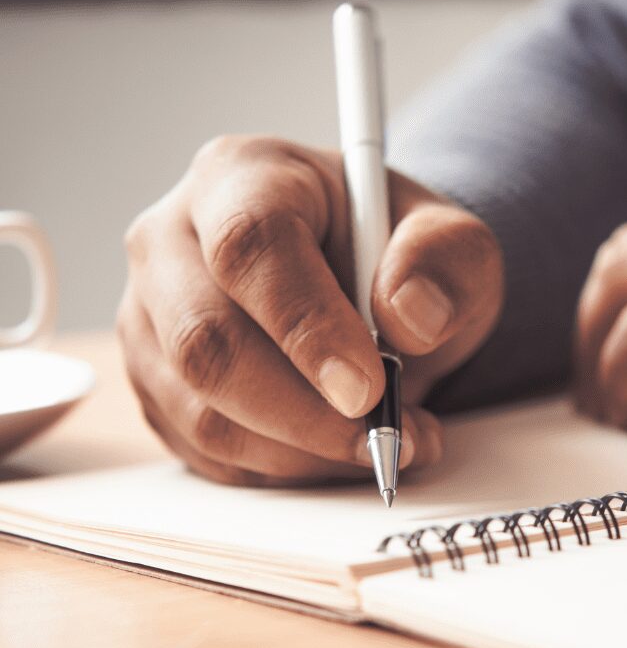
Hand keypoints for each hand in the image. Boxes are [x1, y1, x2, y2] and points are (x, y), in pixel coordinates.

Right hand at [118, 135, 502, 485]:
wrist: (370, 286)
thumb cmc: (399, 256)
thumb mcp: (452, 243)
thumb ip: (445, 264)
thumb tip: (409, 318)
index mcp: (242, 177)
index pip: (250, 246)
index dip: (306, 325)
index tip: (368, 387)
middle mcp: (172, 242)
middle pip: (206, 342)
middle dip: (306, 413)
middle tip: (385, 437)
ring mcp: (152, 320)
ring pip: (202, 413)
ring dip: (302, 453)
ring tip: (383, 444)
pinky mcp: (157, 386)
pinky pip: (206, 453)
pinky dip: (282, 470)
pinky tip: (336, 450)